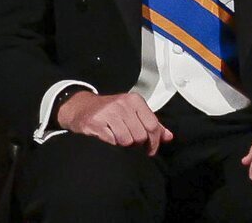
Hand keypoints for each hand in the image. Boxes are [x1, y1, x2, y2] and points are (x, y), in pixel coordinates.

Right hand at [57, 91, 172, 156]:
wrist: (81, 107)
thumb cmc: (111, 111)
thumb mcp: (133, 112)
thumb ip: (152, 124)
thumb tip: (169, 137)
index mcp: (135, 100)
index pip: (153, 125)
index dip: (154, 142)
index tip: (150, 150)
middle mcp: (123, 104)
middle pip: (140, 135)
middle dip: (137, 144)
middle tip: (130, 143)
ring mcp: (109, 113)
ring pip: (126, 140)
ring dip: (123, 145)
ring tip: (118, 139)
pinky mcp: (95, 122)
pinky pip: (111, 142)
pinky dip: (111, 144)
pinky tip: (108, 139)